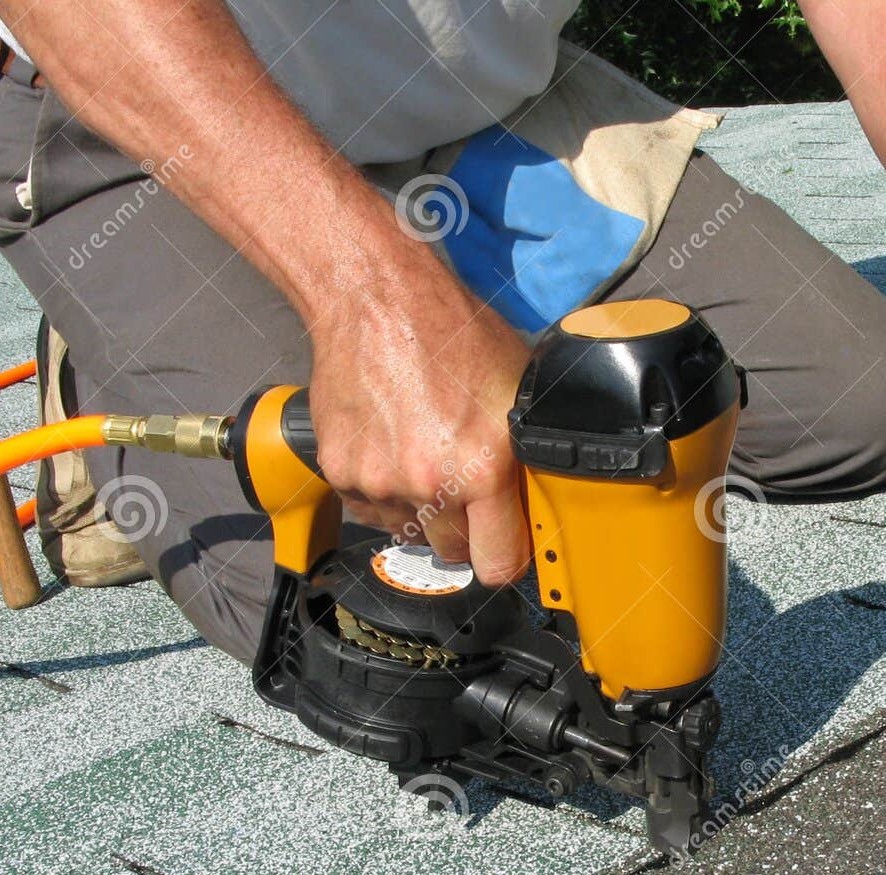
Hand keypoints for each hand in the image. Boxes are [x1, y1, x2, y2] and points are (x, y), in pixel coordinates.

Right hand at [302, 244, 531, 584]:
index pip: (498, 563)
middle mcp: (429, 483)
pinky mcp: (342, 473)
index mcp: (483, 468)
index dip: (506, 557)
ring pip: (410, 530)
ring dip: (420, 507)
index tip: (505, 545)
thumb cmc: (451, 333)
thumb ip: (529, 452)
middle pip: (452, 552)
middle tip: (465, 487)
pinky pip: (371, 509)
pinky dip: (383, 490)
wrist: (376, 300)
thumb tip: (543, 497)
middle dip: (464, 530)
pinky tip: (393, 447)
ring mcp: (380, 481)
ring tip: (423, 452)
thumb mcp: (517, 389)